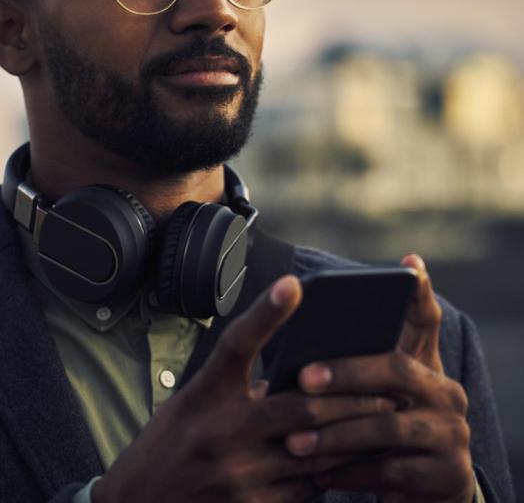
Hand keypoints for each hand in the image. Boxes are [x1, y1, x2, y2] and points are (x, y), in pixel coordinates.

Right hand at [93, 276, 395, 502]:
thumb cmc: (169, 444)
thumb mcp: (194, 403)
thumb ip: (238, 389)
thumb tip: (290, 383)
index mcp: (204, 393)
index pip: (237, 343)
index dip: (265, 311)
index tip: (294, 283)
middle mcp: (220, 429)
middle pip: (300, 403)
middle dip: (350, 397)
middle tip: (388, 388)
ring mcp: (236, 473)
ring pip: (313, 450)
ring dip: (351, 437)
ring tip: (386, 424)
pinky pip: (306, 489)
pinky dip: (330, 473)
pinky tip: (351, 464)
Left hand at [286, 256, 474, 502]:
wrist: (425, 492)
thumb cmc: (384, 430)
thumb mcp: (374, 397)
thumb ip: (353, 366)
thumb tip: (296, 350)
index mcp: (425, 365)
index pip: (425, 320)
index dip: (419, 292)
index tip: (408, 264)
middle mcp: (446, 393)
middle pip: (395, 369)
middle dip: (346, 372)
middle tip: (304, 378)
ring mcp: (450, 434)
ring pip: (387, 426)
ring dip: (335, 433)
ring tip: (294, 439)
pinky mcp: (445, 475)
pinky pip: (389, 471)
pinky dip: (349, 471)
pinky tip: (318, 472)